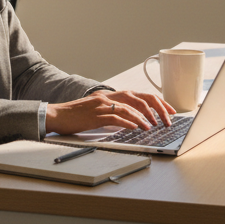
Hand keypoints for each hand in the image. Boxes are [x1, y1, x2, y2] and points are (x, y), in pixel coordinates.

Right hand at [44, 89, 176, 135]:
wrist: (55, 115)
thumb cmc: (75, 116)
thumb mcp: (97, 111)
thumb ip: (113, 112)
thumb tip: (131, 121)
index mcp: (109, 95)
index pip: (138, 95)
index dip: (156, 102)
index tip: (169, 110)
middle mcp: (107, 97)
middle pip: (138, 98)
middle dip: (156, 108)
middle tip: (167, 119)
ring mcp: (101, 105)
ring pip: (128, 107)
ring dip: (143, 118)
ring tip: (153, 127)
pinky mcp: (94, 115)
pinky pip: (115, 117)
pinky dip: (127, 122)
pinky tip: (136, 128)